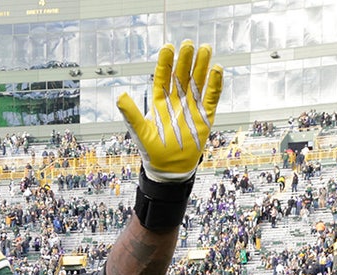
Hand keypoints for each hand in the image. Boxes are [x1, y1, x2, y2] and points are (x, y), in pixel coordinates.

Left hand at [116, 40, 222, 181]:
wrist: (170, 169)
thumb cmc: (153, 152)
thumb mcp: (140, 132)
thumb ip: (131, 114)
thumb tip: (120, 96)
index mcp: (160, 103)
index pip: (163, 78)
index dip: (166, 63)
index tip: (168, 47)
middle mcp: (176, 101)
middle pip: (182, 76)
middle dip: (185, 60)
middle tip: (188, 44)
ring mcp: (191, 107)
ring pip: (198, 82)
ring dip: (202, 66)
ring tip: (205, 48)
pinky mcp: (205, 116)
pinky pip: (211, 97)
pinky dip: (214, 84)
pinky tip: (216, 69)